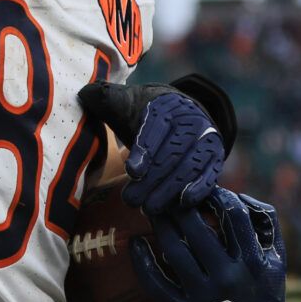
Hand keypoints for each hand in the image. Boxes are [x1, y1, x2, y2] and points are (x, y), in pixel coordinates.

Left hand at [77, 76, 232, 215]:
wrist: (178, 114)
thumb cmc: (144, 114)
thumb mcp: (125, 102)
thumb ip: (105, 99)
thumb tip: (85, 93)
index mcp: (166, 106)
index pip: (156, 128)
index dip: (145, 150)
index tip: (132, 171)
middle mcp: (191, 121)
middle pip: (173, 152)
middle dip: (152, 179)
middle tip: (131, 200)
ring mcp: (206, 139)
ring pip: (190, 167)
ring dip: (170, 190)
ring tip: (148, 208)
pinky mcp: (215, 158)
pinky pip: (210, 175)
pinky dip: (197, 190)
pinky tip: (181, 204)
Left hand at [133, 189, 290, 301]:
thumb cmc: (264, 292)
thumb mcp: (277, 261)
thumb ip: (268, 224)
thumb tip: (241, 196)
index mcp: (253, 262)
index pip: (234, 215)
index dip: (217, 195)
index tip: (206, 190)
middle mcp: (228, 277)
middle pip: (197, 228)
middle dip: (182, 205)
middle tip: (171, 194)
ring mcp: (203, 295)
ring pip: (174, 250)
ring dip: (161, 225)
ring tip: (154, 210)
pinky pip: (156, 283)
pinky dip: (142, 262)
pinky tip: (136, 243)